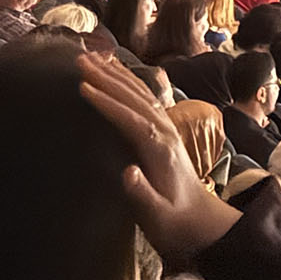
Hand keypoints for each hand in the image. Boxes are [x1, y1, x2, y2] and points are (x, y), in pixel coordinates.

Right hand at [77, 52, 239, 261]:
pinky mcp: (164, 129)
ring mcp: (166, 128)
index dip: (106, 102)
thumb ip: (142, 195)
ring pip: (139, 92)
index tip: (82, 87)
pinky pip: (144, 96)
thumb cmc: (174, 223)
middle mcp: (164, 132)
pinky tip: (115, 70)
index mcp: (160, 150)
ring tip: (90, 56)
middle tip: (79, 60)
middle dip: (106, 77)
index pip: (129, 119)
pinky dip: (127, 79)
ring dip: (115, 73)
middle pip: (133, 97)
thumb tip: (127, 172)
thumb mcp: (157, 217)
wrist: (201, 222)